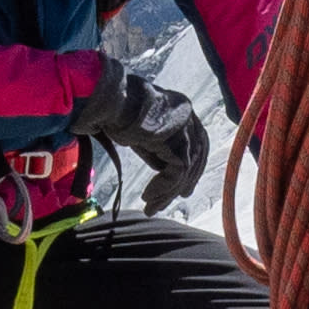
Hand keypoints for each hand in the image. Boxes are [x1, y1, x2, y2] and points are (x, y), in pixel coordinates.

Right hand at [75, 59, 211, 214]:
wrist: (110, 101)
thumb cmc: (118, 112)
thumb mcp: (144, 132)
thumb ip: (158, 147)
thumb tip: (162, 169)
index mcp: (182, 110)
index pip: (197, 143)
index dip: (192, 167)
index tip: (183, 185)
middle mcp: (188, 116)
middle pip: (197, 155)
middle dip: (187, 180)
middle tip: (178, 198)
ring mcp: (184, 127)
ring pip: (185, 168)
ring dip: (168, 191)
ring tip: (152, 206)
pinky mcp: (176, 140)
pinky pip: (176, 172)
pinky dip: (163, 189)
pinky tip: (147, 198)